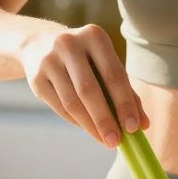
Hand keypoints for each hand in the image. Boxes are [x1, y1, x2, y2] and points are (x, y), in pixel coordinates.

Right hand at [19, 23, 148, 147]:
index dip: (124, 103)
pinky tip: (88, 128)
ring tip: (104, 140)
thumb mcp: (105, 64)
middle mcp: (69, 43)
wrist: (39, 44)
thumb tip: (142, 125)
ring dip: (90, 126)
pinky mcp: (35, 77)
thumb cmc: (85, 59)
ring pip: (72, 102)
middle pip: (89, 90)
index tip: (134, 128)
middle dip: (105, 119)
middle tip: (116, 142)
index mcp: (94, 36)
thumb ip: (126, 91)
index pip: (114, 74)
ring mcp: (48, 60)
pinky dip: (76, 121)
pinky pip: (59, 106)